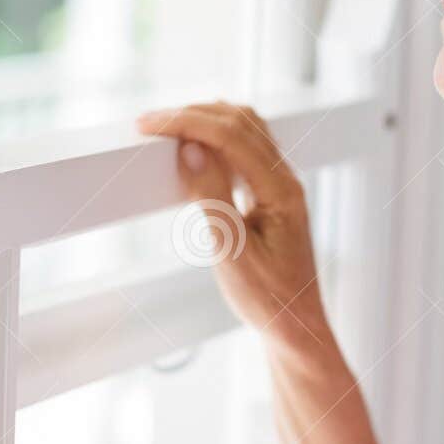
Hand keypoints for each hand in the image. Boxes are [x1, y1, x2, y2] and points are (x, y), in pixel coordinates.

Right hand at [137, 102, 327, 344]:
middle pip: (242, 122)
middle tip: (150, 123)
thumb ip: (212, 197)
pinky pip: (249, 149)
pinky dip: (220, 138)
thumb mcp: (231, 253)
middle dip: (194, 113)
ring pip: (248, 130)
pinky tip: (198, 148)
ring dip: (208, 120)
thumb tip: (190, 150)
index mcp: (282, 191)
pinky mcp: (274, 196)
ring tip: (169, 129)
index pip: (232, 136)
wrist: (295, 329)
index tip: (148, 124)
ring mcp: (283, 186)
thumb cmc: (268, 300)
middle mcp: (287, 181)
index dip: (187, 122)